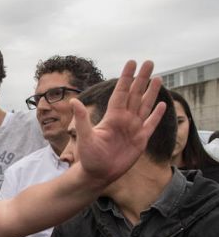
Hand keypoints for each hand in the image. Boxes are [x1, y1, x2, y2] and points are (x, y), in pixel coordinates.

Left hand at [75, 60, 166, 184]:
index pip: (121, 92)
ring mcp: (133, 129)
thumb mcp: (85, 137)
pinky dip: (157, 115)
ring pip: (144, 106)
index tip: (131, 62)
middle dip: (142, 79)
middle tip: (149, 62)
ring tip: (157, 77)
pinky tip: (162, 104)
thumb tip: (73, 101)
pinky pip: (151, 124)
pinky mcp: (141, 140)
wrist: (98, 174)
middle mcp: (124, 119)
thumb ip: (82, 119)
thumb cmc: (89, 157)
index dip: (126, 78)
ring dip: (151, 92)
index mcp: (112, 117)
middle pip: (135, 94)